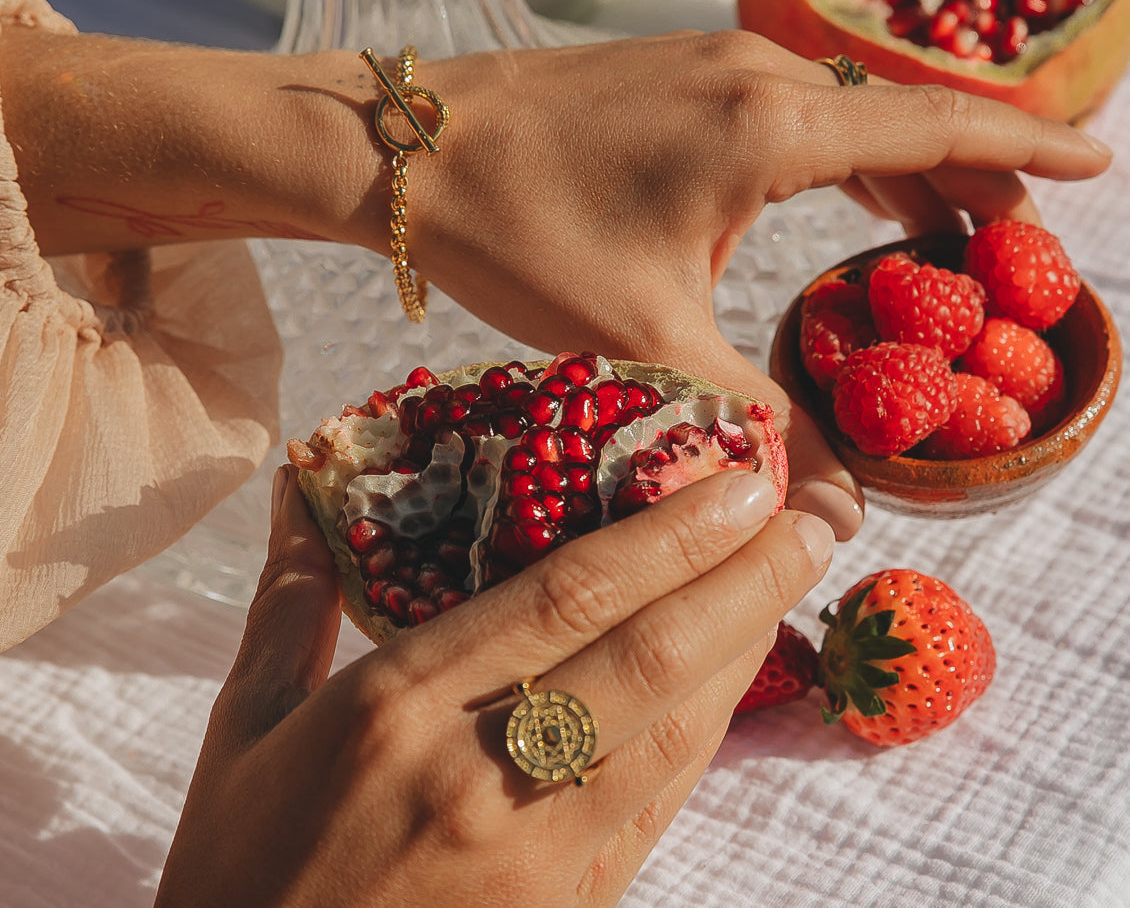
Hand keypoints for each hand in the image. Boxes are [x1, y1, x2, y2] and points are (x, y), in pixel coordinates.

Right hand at [155, 464, 832, 907]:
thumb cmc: (241, 869)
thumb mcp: (244, 726)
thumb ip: (287, 601)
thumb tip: (298, 495)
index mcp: (399, 705)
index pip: (567, 595)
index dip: (666, 533)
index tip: (734, 480)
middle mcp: (482, 770)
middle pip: (649, 655)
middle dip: (744, 578)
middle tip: (808, 517)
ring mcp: (535, 852)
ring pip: (676, 732)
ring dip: (747, 647)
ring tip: (790, 579)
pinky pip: (660, 804)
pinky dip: (709, 732)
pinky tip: (735, 680)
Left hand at [407, 31, 1110, 533]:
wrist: (407, 153)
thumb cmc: (519, 232)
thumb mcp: (643, 340)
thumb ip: (750, 415)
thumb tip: (831, 504)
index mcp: (769, 127)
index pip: (936, 128)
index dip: (1024, 152)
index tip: (1095, 168)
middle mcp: (754, 77)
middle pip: (902, 118)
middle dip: (969, 174)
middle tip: (1014, 242)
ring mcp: (709, 66)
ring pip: (843, 110)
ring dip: (900, 163)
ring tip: (942, 227)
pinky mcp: (671, 75)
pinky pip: (785, 107)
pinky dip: (833, 151)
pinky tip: (831, 196)